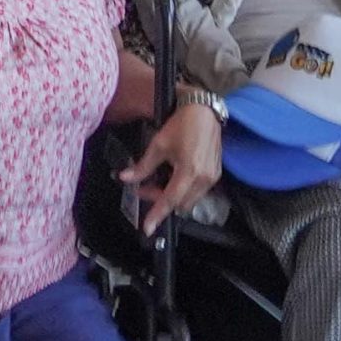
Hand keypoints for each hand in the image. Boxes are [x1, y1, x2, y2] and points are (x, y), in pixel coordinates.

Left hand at [120, 101, 225, 233]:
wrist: (204, 113)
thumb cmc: (180, 126)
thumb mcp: (158, 145)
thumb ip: (143, 166)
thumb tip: (125, 178)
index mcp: (189, 172)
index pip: (170, 200)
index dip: (157, 214)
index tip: (147, 228)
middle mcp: (204, 180)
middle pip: (180, 204)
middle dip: (161, 201)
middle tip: (143, 188)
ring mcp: (212, 179)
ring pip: (189, 199)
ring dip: (172, 196)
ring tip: (155, 181)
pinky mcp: (216, 175)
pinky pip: (197, 192)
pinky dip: (182, 190)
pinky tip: (171, 177)